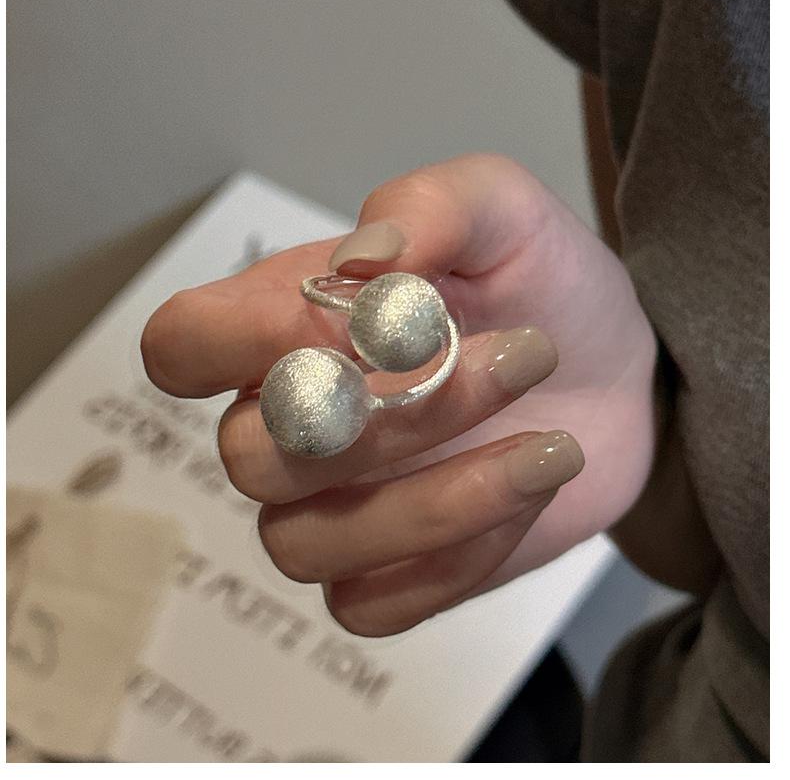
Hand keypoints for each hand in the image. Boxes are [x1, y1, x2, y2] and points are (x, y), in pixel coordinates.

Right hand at [141, 153, 656, 635]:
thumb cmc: (538, 283)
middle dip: (388, 419)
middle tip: (521, 356)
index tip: (366, 319)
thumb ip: (430, 209)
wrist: (612, 370)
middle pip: (251, 457)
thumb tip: (362, 265)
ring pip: (302, 546)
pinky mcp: (386, 577)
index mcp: (282, 330)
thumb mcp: (501, 212)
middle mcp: (285, 428)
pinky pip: (372, 605)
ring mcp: (329, 512)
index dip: (239, 340)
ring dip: (438, 500)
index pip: (181, 345)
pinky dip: (463, 554)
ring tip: (554, 444)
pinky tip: (531, 486)